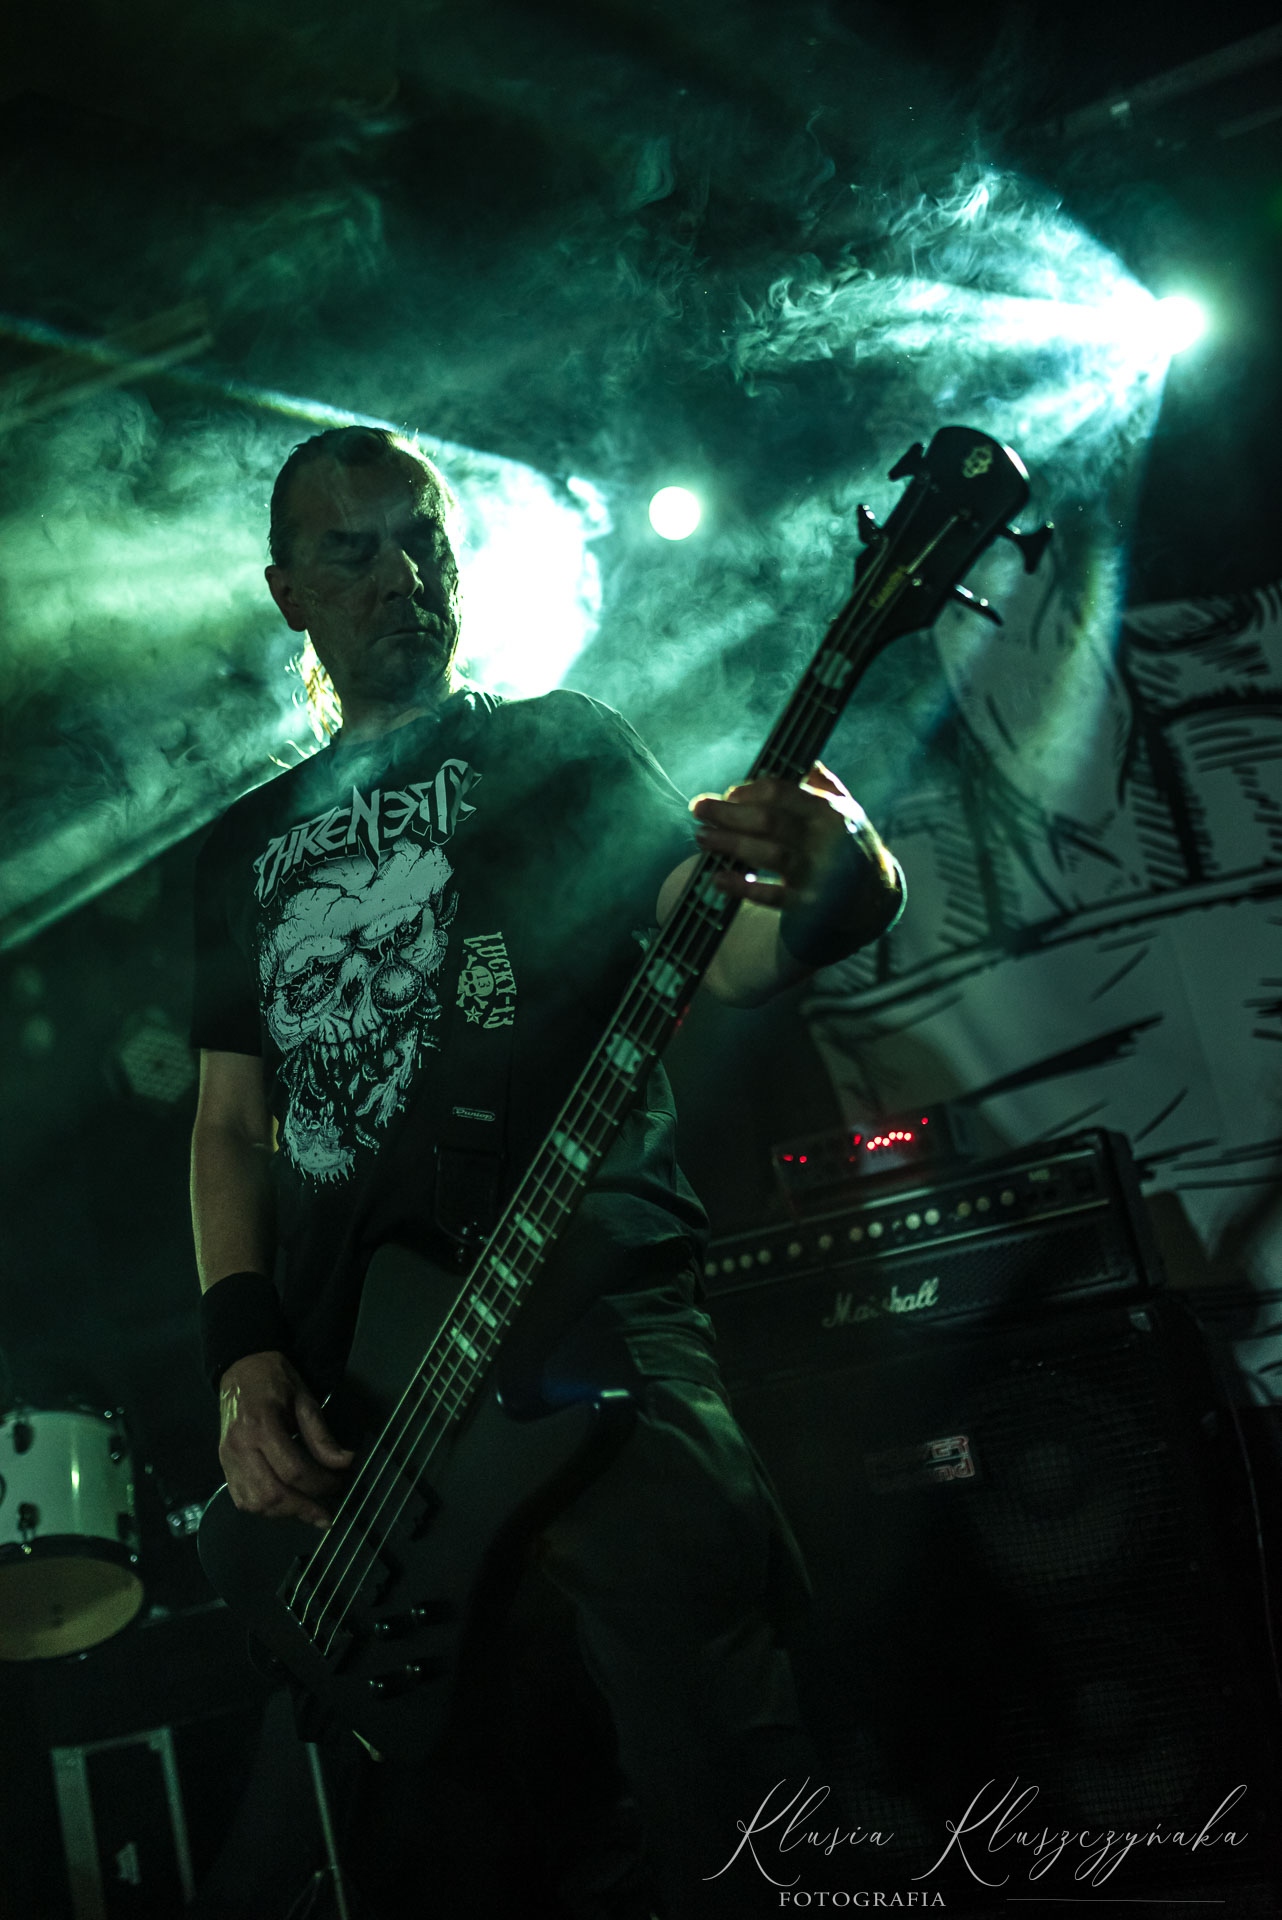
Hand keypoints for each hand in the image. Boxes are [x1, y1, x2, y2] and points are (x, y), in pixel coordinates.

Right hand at [217, 1350, 353, 1529]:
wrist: (241, 1369)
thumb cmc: (275, 1380)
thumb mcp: (304, 1399)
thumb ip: (321, 1435)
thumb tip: (345, 1462)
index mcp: (261, 1426)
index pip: (293, 1470)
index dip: (320, 1484)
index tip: (339, 1484)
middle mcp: (240, 1447)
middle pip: (271, 1494)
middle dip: (303, 1509)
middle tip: (325, 1513)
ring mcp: (227, 1459)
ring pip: (254, 1503)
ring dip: (283, 1513)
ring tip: (307, 1510)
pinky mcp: (224, 1466)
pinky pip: (242, 1499)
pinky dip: (265, 1509)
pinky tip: (285, 1504)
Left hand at [689, 761, 864, 913]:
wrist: (876, 895)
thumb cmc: (853, 845)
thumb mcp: (848, 809)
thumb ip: (825, 786)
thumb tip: (806, 762)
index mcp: (828, 811)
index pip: (781, 792)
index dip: (748, 791)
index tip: (728, 794)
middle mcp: (823, 840)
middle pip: (768, 821)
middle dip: (728, 814)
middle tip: (698, 810)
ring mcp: (816, 873)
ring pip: (768, 854)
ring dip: (730, 844)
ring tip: (702, 838)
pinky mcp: (808, 903)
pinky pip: (771, 896)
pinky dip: (742, 887)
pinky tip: (718, 878)